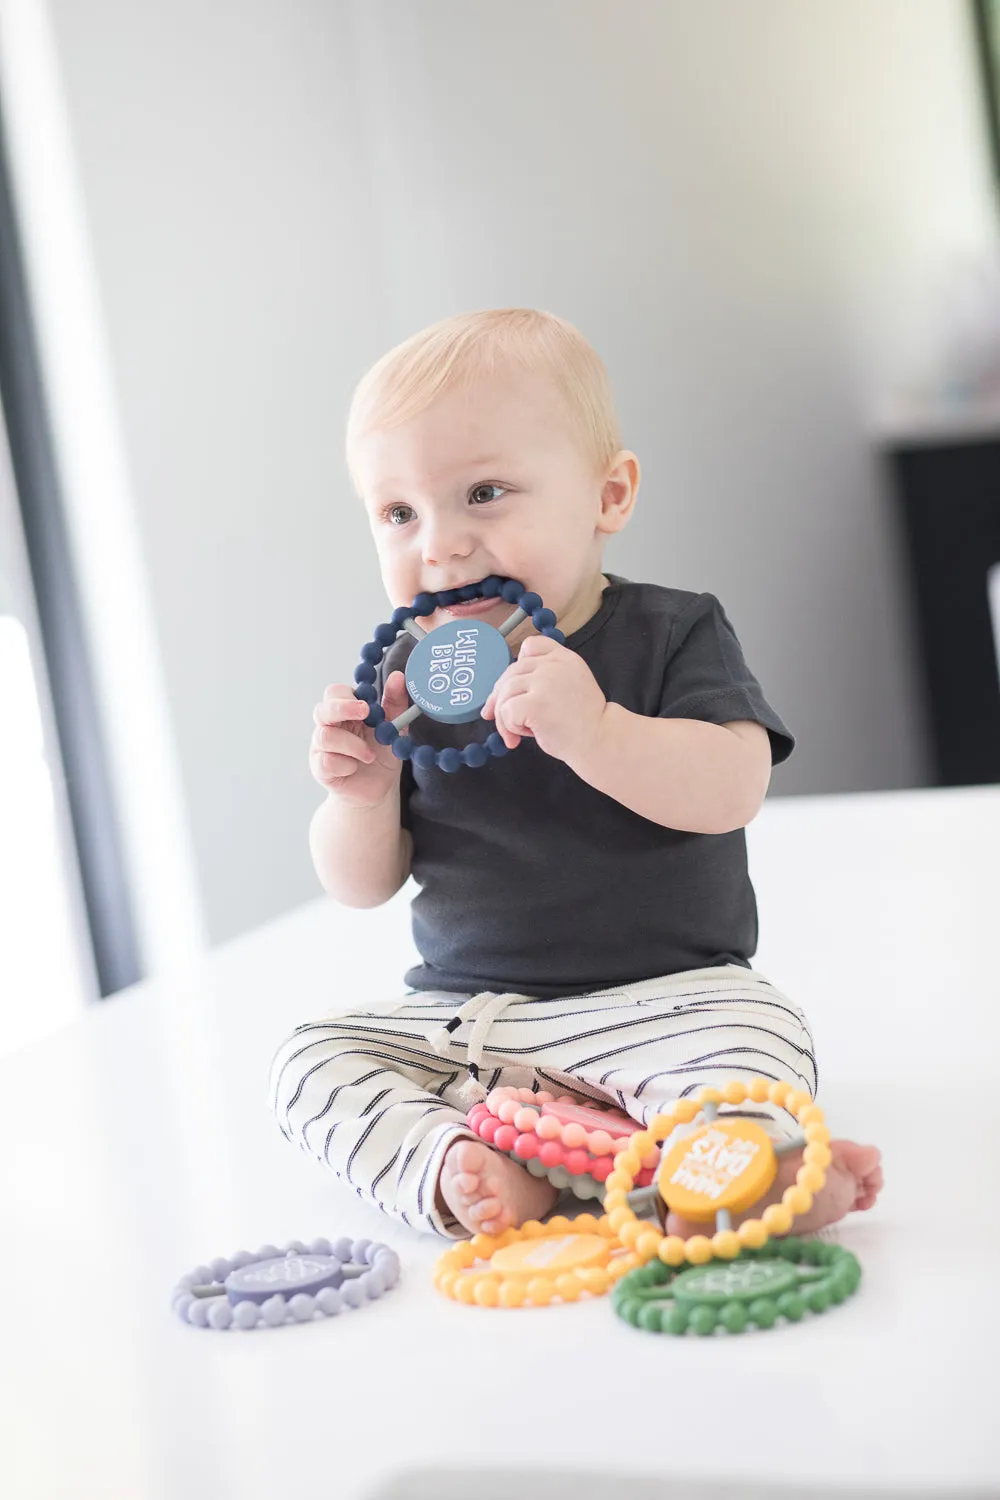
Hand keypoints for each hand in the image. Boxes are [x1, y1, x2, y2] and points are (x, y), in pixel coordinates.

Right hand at [309, 671, 409, 806]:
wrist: (378, 789)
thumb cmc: (382, 755)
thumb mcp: (395, 728)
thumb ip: (395, 702)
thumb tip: (398, 676)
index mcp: (346, 712)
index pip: (334, 693)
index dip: (347, 697)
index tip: (367, 706)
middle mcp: (330, 726)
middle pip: (321, 709)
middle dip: (341, 709)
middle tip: (364, 713)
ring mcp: (321, 747)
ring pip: (324, 736)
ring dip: (352, 745)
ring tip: (369, 756)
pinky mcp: (319, 768)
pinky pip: (326, 761)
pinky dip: (346, 765)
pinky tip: (354, 768)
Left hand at [481, 636, 606, 762]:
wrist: (599, 740)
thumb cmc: (582, 722)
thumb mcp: (570, 685)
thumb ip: (545, 676)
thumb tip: (501, 689)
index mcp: (564, 658)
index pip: (531, 646)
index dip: (518, 665)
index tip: (518, 686)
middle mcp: (554, 665)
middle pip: (510, 672)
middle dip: (501, 697)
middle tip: (506, 720)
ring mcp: (544, 682)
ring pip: (505, 692)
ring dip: (505, 717)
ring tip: (518, 733)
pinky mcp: (535, 703)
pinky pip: (506, 710)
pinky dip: (509, 726)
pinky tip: (524, 735)